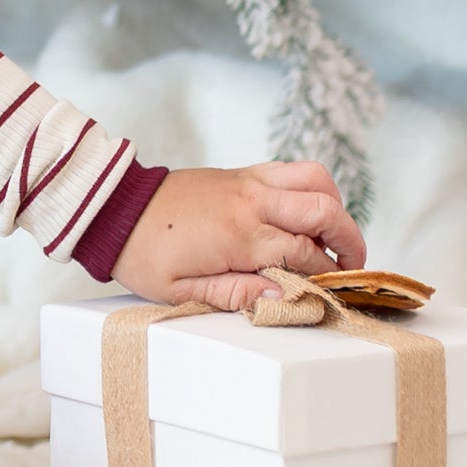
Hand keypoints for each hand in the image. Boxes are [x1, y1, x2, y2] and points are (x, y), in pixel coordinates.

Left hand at [108, 162, 366, 311]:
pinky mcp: (241, 172)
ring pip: (315, 178)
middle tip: (350, 265)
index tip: (330, 291)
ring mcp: (248, 181)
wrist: (116, 210)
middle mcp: (251, 201)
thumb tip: (285, 296)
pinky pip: (291, 170)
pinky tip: (302, 217)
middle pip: (324, 208)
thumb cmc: (145, 254)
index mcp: (239, 235)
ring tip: (332, 238)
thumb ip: (237, 294)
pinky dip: (310, 189)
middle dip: (349, 239)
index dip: (325, 275)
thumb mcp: (183, 291)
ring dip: (334, 206)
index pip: (306, 253)